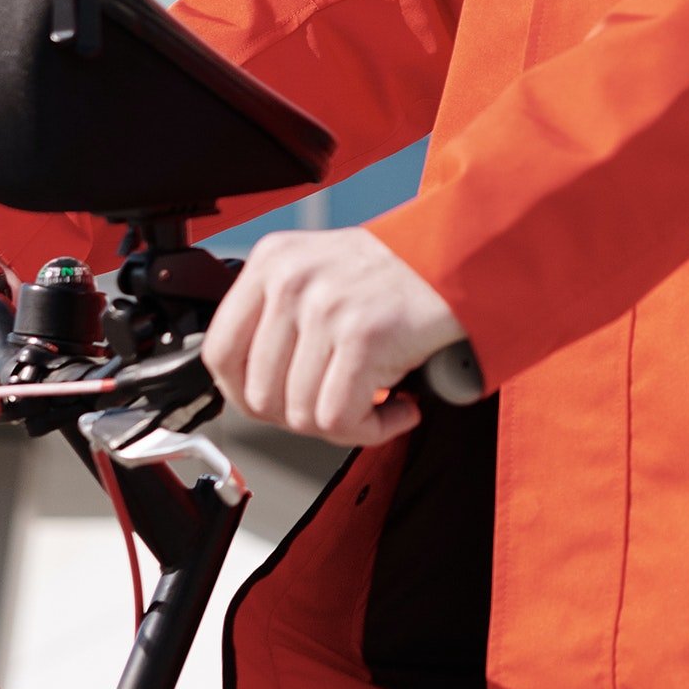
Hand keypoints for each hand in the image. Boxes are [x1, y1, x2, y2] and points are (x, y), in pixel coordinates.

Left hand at [203, 228, 466, 446]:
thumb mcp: (320, 273)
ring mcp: (325, 307)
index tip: (276, 406)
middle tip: (340, 407)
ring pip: (301, 415)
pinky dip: (373, 430)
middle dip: (302, 418)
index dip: (244, 396)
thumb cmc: (400, 274)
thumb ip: (281, 318)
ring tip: (376, 406)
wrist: (468, 258)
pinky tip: (398, 411)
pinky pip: (341, 419)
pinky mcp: (363, 335)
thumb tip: (253, 389)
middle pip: (260, 396)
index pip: (220, 353)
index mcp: (271, 262)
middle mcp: (291, 280)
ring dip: (345, 427)